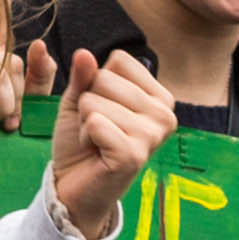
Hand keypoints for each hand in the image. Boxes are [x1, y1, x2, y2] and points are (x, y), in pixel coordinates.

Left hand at [41, 47, 175, 239]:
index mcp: (159, 97)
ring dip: (86, 122)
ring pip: (95, 100)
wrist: (74, 186)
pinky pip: (95, 122)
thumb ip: (84, 76)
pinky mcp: (134, 155)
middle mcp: (164, 114)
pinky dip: (86, 135)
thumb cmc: (82, 140)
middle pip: (104, 78)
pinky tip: (96, 152)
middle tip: (98, 130)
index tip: (104, 110)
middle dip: (88, 103)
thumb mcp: (80, 99)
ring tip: (98, 142)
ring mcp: (152, 136)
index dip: (97, 82)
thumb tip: (84, 53)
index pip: (119, 60)